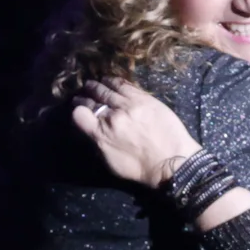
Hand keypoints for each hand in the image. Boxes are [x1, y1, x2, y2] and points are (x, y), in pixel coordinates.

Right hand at [71, 80, 198, 189]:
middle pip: (94, 98)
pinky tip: (111, 80)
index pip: (80, 114)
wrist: (171, 161)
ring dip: (99, 85)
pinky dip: (115, 81)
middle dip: (86, 94)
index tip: (78, 108)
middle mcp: (113, 116)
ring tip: (96, 83)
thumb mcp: (111, 162)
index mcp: (102, 134)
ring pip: (109, 89)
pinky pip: (125, 85)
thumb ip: (99, 143)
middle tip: (84, 92)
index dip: (77, 110)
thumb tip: (93, 130)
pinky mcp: (144, 98)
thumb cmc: (140, 168)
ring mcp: (129, 105)